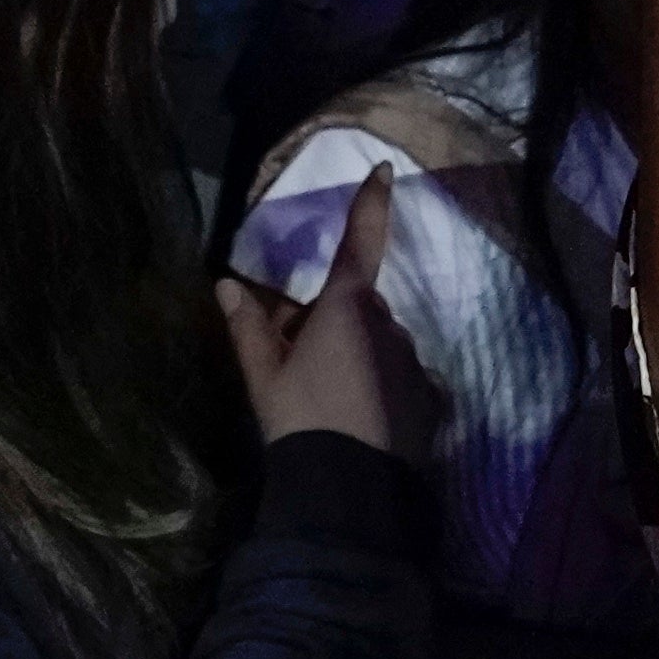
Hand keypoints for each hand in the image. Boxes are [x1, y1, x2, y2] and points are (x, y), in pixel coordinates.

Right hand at [217, 170, 422, 456]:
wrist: (348, 489)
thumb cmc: (300, 420)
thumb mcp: (264, 376)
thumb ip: (248, 328)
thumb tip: (226, 284)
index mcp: (347, 307)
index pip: (360, 242)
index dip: (371, 203)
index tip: (384, 170)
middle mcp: (389, 324)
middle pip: (360, 309)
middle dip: (336, 324)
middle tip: (302, 365)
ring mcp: (414, 362)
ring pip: (382, 346)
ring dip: (361, 359)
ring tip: (331, 404)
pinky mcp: (432, 399)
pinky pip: (403, 381)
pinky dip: (384, 391)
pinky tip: (363, 423)